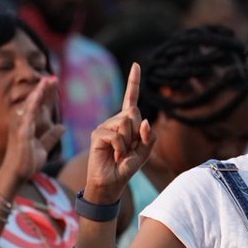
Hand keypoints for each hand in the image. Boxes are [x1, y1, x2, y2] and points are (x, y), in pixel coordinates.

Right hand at [1, 76, 64, 184]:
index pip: (40, 105)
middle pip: (36, 102)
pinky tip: (36, 98)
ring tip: (45, 82)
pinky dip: (31, 107)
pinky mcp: (21, 134)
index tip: (55, 82)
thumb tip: (62, 126)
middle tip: (53, 77)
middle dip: (45, 89)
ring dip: (38, 93)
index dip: (48, 94)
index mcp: (31, 124)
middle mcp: (24, 122)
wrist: (17, 174)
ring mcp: (21, 127)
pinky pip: (27, 118)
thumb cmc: (27, 160)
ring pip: (31, 106)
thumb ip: (51, 137)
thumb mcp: (44, 147)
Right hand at [84, 62, 153, 202]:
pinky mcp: (98, 134)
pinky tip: (115, 156)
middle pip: (134, 114)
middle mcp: (115, 120)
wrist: (111, 183)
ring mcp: (105, 126)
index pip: (131, 99)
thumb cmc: (126, 167)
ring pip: (126, 123)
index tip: (136, 64)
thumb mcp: (144, 152)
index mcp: (127, 122)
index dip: (133, 82)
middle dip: (137, 133)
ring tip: (120, 153)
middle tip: (129, 149)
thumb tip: (146, 121)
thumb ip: (149, 137)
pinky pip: (117, 135)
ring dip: (129, 142)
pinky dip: (121, 148)